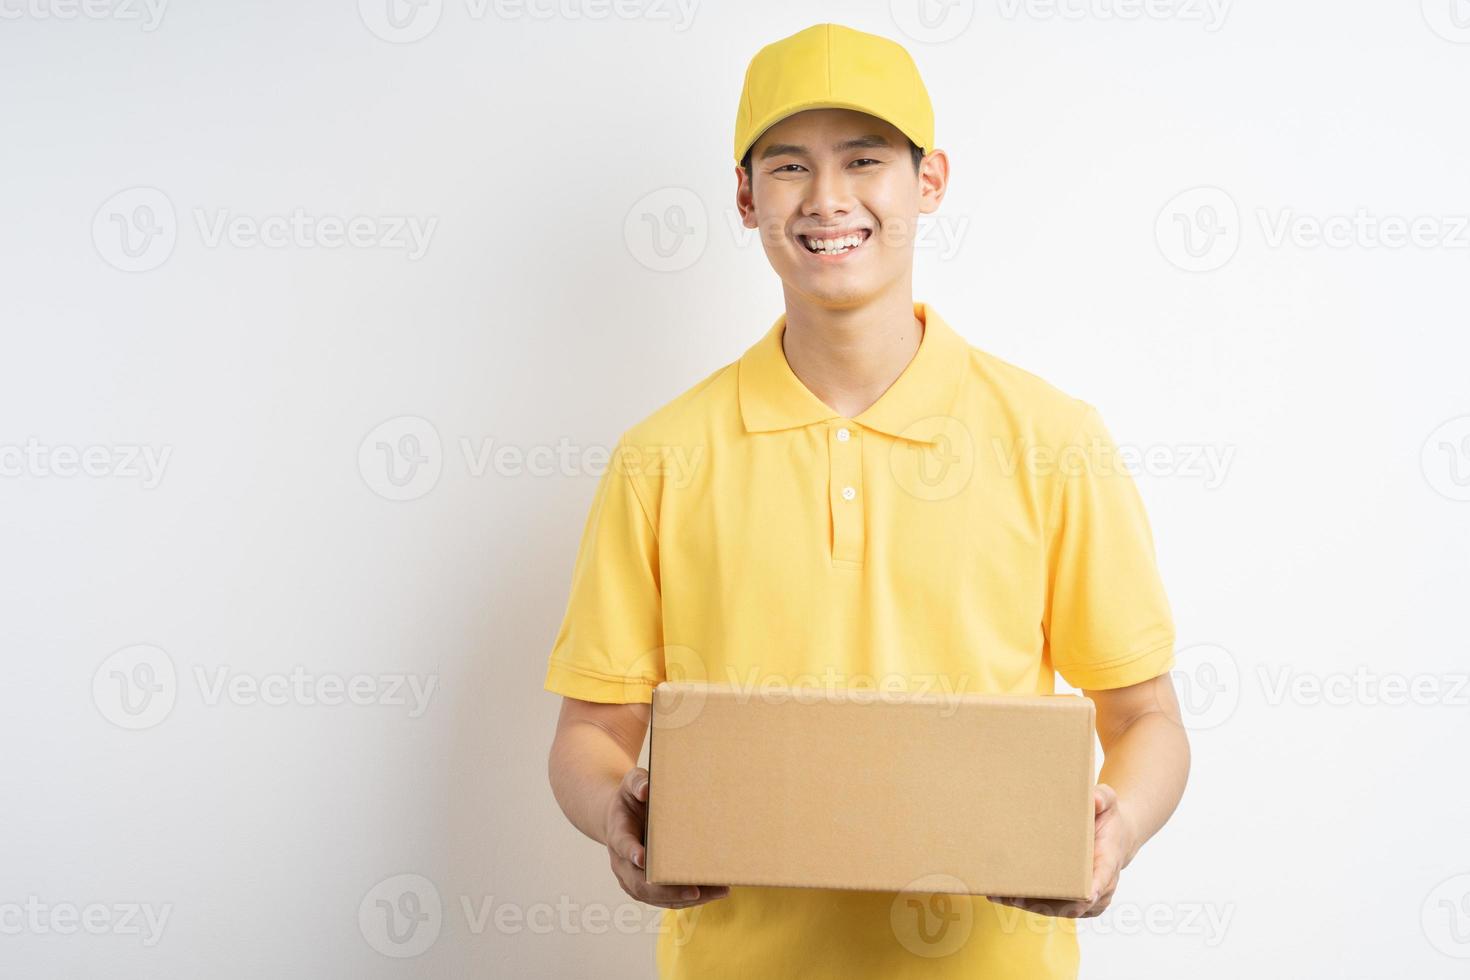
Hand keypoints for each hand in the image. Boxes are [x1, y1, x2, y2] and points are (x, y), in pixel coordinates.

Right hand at [604, 766, 730, 909]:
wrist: (620, 818)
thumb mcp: (631, 784)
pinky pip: (664, 899)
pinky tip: (711, 893)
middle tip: (694, 891)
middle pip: (640, 883)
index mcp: (618, 834)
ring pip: (654, 896)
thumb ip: (637, 782)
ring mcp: (632, 878)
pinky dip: (686, 899)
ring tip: (716, 892)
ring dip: (684, 898)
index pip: (623, 845)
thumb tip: (646, 789)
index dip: (631, 852)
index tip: (643, 859)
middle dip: (666, 889)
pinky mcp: (645, 887)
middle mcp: (622, 862)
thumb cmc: (631, 799)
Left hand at [986, 783, 1133, 918]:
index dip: (1091, 890)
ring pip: (1060, 909)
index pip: (1102, 879)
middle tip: (1014, 895)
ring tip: (1002, 895)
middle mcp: (1102, 888)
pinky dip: (1032, 903)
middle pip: (1074, 903)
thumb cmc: (1109, 819)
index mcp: (1109, 863)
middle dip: (1045, 903)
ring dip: (1032, 905)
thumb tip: (1095, 799)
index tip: (1081, 895)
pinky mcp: (1076, 903)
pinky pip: (1054, 908)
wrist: (1115, 838)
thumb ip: (1103, 798)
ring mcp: (1089, 900)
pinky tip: (1007, 895)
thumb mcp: (1109, 802)